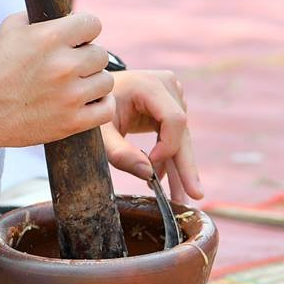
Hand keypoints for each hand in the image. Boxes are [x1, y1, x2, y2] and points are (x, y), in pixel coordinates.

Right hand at [0, 11, 114, 149]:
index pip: (92, 23)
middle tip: (71, 64)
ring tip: (75, 84)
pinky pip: (106, 109)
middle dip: (86, 57)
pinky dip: (98, 105)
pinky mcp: (72, 122)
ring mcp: (70, 96)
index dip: (84, 30)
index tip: (78, 38)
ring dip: (93, 81)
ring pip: (106, 81)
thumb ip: (38, 17)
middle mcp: (63, 65)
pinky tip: (84, 102)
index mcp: (48, 37)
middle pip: (101, 54)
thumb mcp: (10, 29)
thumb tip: (65, 14)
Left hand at [102, 70, 202, 203]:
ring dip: (178, 168)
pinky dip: (167, 158)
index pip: (174, 119)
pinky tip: (162, 179)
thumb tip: (147, 174)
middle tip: (195, 194)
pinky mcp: (168, 105)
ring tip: (180, 198)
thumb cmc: (92, 109)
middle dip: (185, 166)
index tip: (150, 164)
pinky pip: (173, 136)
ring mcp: (169, 94)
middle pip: (181, 131)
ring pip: (180, 138)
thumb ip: (119, 151)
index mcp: (148, 85)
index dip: (167, 146)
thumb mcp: (100, 131)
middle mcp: (164, 86)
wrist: (88, 93)